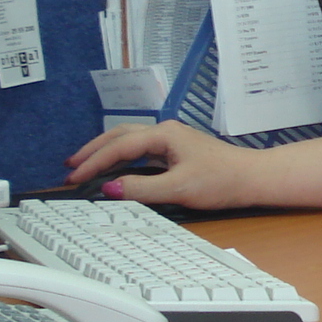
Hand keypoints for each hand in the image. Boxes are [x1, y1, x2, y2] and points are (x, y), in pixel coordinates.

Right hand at [64, 120, 263, 209]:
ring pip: (129, 140)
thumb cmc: (221, 181)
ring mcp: (171, 140)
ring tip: (84, 164)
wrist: (252, 178)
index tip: (72, 177)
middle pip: (119, 135)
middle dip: (92, 150)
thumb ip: (142, 188)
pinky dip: (121, 157)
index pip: (118, 146)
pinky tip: (114, 168)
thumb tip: (109, 188)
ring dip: (105, 151)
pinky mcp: (176, 150)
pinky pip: (140, 150)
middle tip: (69, 166)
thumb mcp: (179, 188)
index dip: (93, 162)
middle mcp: (165, 132)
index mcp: (163, 135)